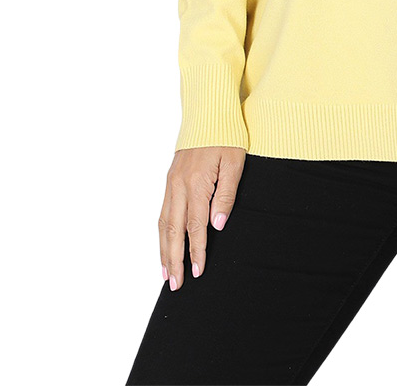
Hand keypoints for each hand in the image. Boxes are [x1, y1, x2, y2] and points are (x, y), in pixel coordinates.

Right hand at [159, 145, 244, 289]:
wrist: (209, 113)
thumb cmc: (227, 137)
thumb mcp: (235, 164)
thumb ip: (226, 196)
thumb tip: (217, 226)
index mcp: (197, 183)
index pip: (195, 226)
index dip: (196, 251)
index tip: (198, 272)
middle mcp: (179, 185)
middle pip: (174, 230)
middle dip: (174, 259)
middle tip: (176, 285)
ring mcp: (172, 183)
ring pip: (164, 223)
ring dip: (164, 250)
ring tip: (165, 273)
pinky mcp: (170, 179)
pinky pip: (162, 211)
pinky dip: (161, 232)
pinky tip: (164, 244)